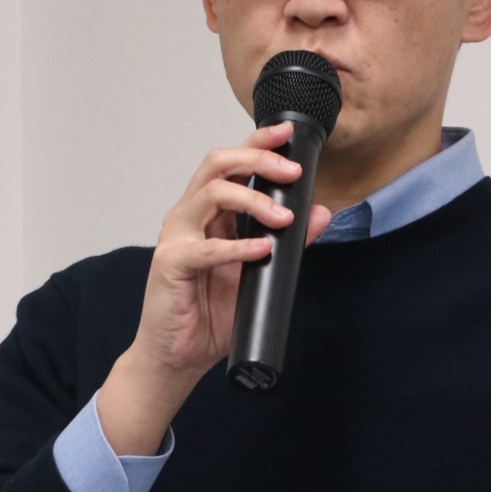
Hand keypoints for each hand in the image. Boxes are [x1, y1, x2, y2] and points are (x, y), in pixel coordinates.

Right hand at [97, 121, 331, 454]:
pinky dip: (237, 246)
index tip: (288, 135)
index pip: (232, 164)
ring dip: (253, 200)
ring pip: (210, 194)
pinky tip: (261, 249)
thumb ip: (290, 243)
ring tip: (284, 218)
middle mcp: (190, 217)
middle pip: (217, 165)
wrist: (179, 357)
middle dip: (257, 160)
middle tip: (291, 173)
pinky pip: (205, 248)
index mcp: (210, 213)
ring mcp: (177, 237)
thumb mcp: (262, 273)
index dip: (258, 144)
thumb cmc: (210, 315)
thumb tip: (320, 214)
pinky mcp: (170, 264)